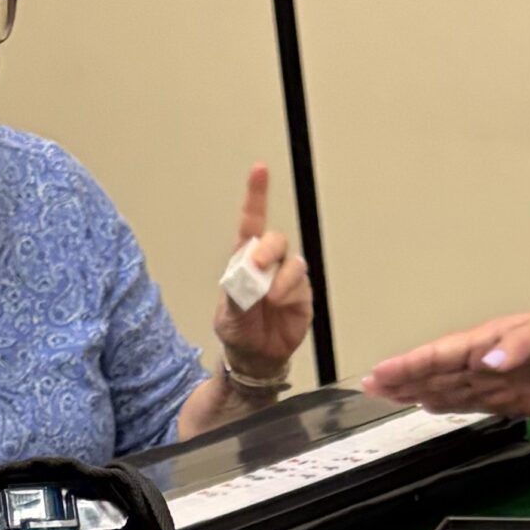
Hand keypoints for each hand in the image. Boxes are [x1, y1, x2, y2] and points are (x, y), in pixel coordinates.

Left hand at [213, 162, 312, 380]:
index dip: (257, 195)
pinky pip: (300, 284)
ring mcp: (286, 278)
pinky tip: (280, 303)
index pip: (251, 222)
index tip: (260, 170)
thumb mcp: (228, 314)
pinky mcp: (302, 294)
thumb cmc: (238, 331)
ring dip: (280, 277)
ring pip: (292, 262)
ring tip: (269, 298)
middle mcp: (268, 264)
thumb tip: (251, 273)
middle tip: (257, 267)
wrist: (256, 358)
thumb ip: (237, 292)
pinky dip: (289, 292)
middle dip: (268, 249)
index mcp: (244, 261)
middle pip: (274, 240)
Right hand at [361, 298, 529, 417]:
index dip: (411, 364)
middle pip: (435, 371)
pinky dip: (443, 404)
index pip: (443, 353)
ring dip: (415, 391)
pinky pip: (468, 402)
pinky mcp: (507, 399)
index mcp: (491, 340)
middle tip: (369, 384)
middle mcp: (486, 360)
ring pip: (446, 387)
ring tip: (384, 394)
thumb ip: (520, 346)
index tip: (384, 371)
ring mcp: (494, 380)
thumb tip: (489, 361)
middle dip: (401, 377)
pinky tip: (425, 404)